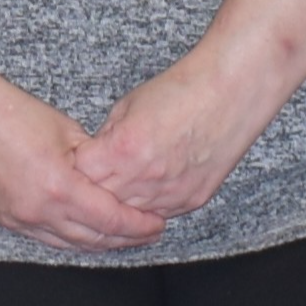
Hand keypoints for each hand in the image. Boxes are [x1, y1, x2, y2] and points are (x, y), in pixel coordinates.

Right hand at [0, 69, 166, 251]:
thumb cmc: (9, 112)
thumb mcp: (64, 129)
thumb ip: (93, 158)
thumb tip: (115, 176)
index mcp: (58, 187)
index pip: (111, 219)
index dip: (139, 225)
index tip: (158, 223)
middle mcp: (37, 212)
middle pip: (93, 239)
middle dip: (126, 239)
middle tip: (149, 233)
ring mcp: (18, 219)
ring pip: (69, 245)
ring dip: (99, 243)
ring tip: (123, 236)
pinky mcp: (4, 218)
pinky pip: (46, 239)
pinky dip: (71, 239)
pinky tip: (86, 232)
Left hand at [76, 51, 271, 221]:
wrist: (229, 92)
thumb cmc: (181, 90)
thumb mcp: (128, 105)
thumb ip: (107, 137)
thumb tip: (94, 157)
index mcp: (123, 150)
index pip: (81, 176)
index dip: (76, 168)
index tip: (77, 162)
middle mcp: (145, 178)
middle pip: (102, 201)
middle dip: (94, 189)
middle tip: (94, 177)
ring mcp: (170, 194)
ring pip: (130, 215)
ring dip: (121, 202)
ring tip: (121, 183)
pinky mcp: (191, 200)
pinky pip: (159, 213)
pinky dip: (149, 204)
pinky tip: (148, 187)